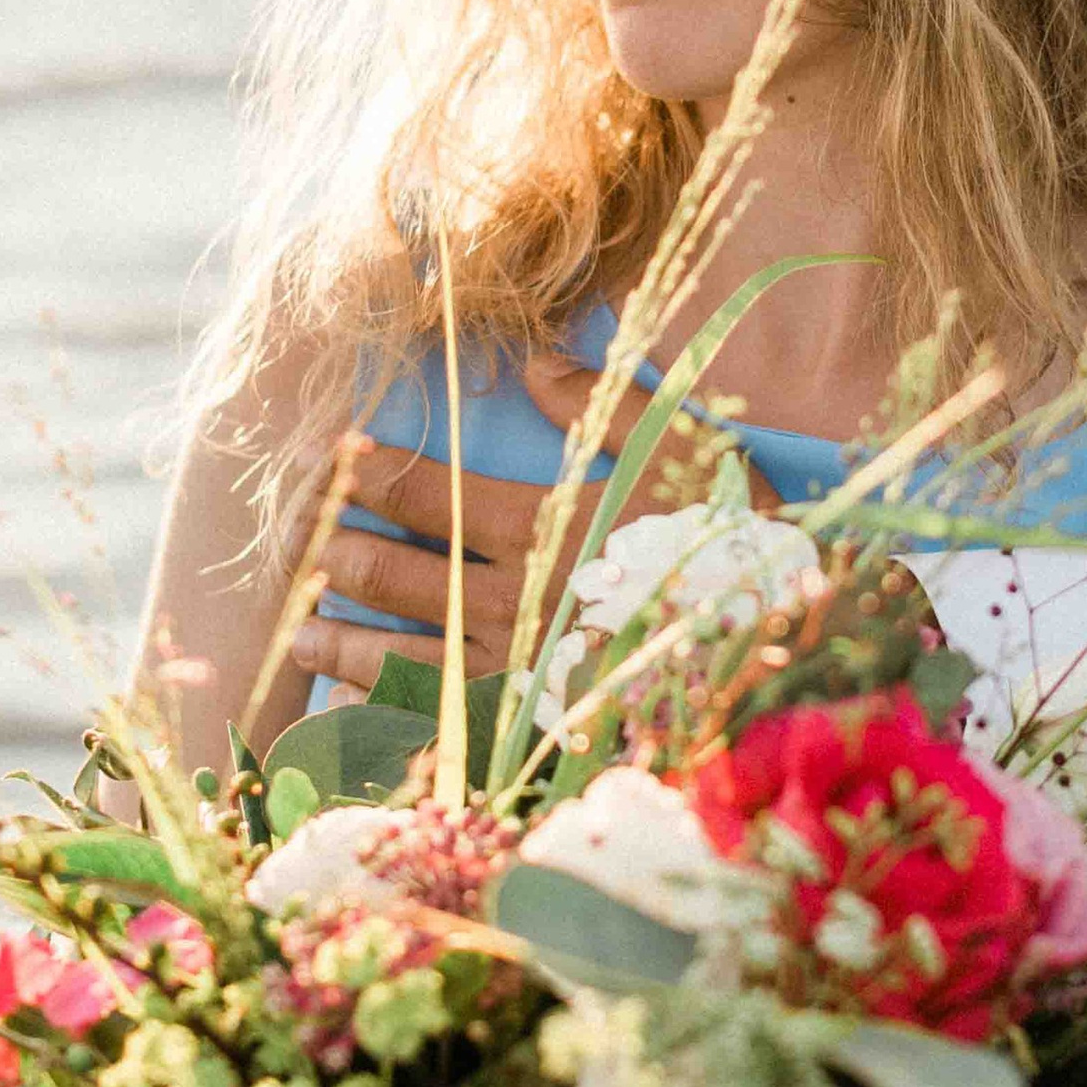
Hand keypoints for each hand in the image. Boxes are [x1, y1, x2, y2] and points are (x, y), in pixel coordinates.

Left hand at [288, 354, 779, 699]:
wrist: (794, 653)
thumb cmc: (741, 545)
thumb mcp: (686, 451)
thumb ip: (604, 404)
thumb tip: (532, 358)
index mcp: (549, 527)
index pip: (433, 493)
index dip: (374, 472)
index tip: (334, 453)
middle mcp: (521, 601)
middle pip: (405, 575)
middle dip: (340, 551)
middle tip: (292, 538)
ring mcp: (527, 672)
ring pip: (412, 654)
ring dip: (347, 641)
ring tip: (299, 633)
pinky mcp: (542, 728)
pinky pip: (452, 722)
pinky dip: (400, 717)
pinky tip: (361, 716)